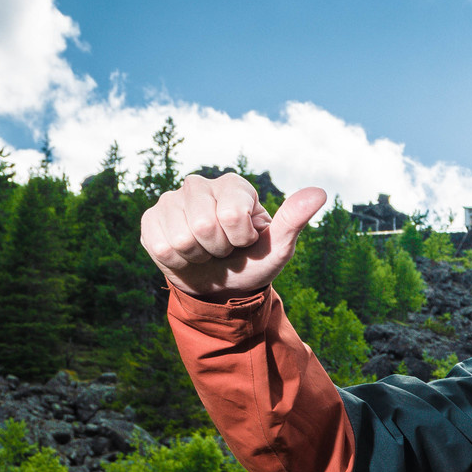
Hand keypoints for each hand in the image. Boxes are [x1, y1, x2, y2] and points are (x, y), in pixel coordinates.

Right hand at [140, 171, 326, 299]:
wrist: (220, 287)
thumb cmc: (252, 263)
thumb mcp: (277, 248)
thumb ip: (294, 220)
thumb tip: (320, 192)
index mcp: (234, 185)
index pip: (232, 214)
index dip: (240, 239)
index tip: (245, 241)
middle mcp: (200, 184)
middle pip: (204, 225)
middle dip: (219, 249)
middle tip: (223, 250)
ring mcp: (171, 199)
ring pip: (182, 237)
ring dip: (198, 256)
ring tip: (206, 252)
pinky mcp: (151, 219)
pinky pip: (161, 246)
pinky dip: (177, 260)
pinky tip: (185, 254)